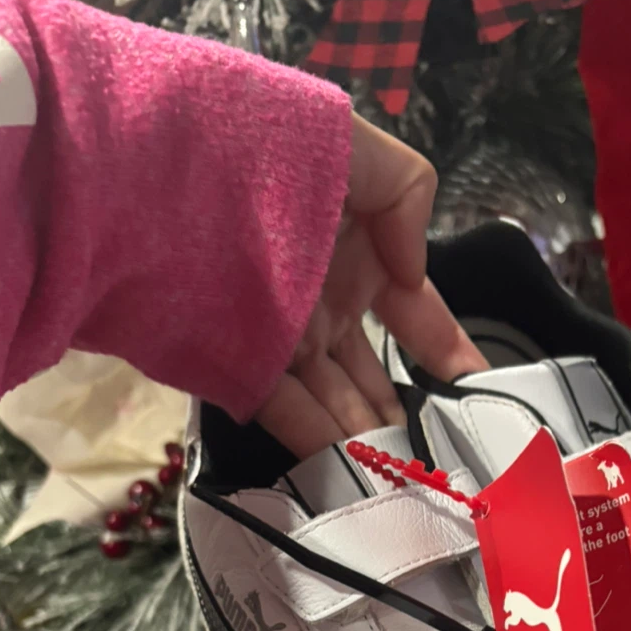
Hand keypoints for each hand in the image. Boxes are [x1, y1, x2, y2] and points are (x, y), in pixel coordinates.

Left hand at [258, 115, 487, 456]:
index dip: (449, 350)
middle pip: (375, 374)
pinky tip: (359, 478)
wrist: (151, 160)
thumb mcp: (355, 148)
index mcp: (356, 254)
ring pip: (338, 404)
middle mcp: (324, 302)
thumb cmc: (262, 143)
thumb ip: (406, 196)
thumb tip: (414, 271)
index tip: (480, 394)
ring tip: (411, 487)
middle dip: (410, 418)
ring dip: (373, 445)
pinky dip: (322, 447)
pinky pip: (289, 414)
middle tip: (447, 465)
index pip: (416, 312)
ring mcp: (281, 338)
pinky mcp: (238, 365)